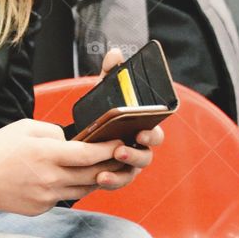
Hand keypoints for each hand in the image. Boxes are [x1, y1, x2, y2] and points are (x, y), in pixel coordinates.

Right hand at [0, 118, 124, 214]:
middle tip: (124, 157)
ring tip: (107, 168)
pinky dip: (74, 188)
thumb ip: (55, 132)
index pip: (88, 154)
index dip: (109, 149)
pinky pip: (65, 198)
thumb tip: (74, 142)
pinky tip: (77, 179)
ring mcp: (45, 197)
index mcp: (46, 154)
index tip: (121, 143)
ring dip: (97, 179)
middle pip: (92, 175)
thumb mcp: (26, 127)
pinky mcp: (40, 209)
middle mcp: (49, 178)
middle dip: (111, 165)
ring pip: (83, 190)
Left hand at [91, 46, 163, 191]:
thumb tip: (115, 55)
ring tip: (106, 165)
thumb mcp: (104, 92)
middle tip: (121, 149)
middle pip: (146, 155)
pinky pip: (117, 182)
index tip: (141, 131)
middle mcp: (140, 148)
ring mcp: (129, 165)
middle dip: (135, 154)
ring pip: (133, 171)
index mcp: (143, 128)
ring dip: (121, 170)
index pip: (156, 132)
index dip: (152, 133)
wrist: (82, 133)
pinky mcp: (116, 176)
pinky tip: (99, 178)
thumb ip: (111, 74)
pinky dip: (110, 181)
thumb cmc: (102, 112)